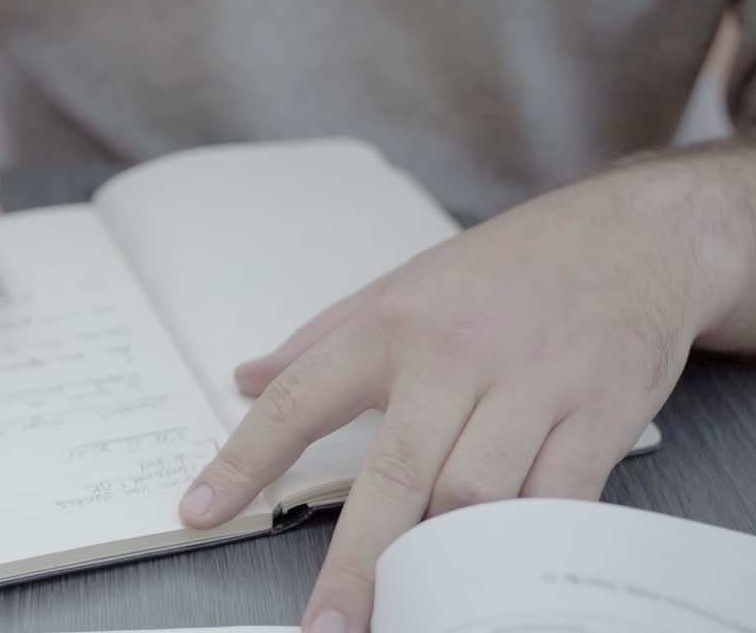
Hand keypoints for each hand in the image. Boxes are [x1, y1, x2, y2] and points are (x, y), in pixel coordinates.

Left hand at [178, 165, 735, 631]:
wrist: (629, 235)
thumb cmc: (504, 269)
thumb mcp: (399, 287)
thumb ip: (318, 340)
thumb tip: (242, 378)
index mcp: (393, 326)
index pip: (299, 398)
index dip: (242, 459)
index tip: (198, 511)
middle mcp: (456, 356)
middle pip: (395, 473)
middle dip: (357, 559)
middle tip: (329, 623)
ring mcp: (532, 384)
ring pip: (475, 494)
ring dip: (442, 559)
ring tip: (415, 608)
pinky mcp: (601, 412)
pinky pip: (556, 498)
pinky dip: (524, 545)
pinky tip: (497, 576)